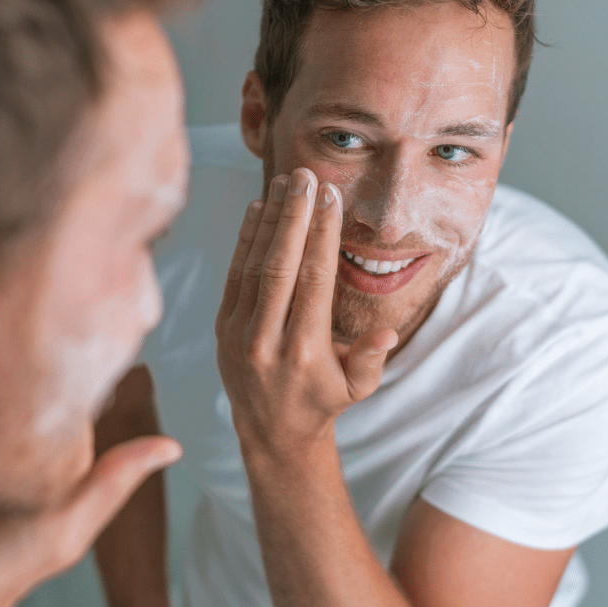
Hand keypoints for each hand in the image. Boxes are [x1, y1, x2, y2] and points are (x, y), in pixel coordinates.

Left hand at [214, 168, 396, 457]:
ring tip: (284, 183)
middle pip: (281, 265)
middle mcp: (266, 339)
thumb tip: (386, 333)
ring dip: (270, 220)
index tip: (330, 197)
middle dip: (294, 215)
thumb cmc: (324, 401)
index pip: (314, 280)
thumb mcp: (358, 389)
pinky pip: (234, 274)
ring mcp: (239, 332)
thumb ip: (370, 359)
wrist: (271, 431)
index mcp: (304, 350)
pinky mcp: (222, 326)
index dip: (322, 234)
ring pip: (254, 265)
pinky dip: (245, 240)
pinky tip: (257, 210)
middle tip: (306, 176)